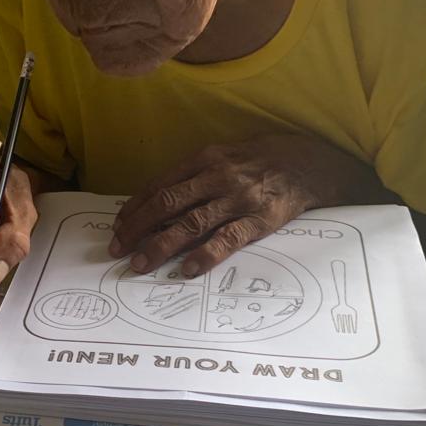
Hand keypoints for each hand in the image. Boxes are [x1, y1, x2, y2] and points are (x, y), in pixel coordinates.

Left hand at [109, 135, 353, 276]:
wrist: (309, 164)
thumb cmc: (259, 161)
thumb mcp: (224, 156)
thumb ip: (193, 176)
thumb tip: (156, 202)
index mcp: (205, 159)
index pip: (160, 186)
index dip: (135, 208)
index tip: (117, 226)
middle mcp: (218, 177)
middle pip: (167, 204)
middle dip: (138, 228)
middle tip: (117, 249)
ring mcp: (238, 199)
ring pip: (191, 224)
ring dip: (161, 246)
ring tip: (140, 264)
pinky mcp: (260, 220)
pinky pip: (228, 240)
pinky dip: (205, 255)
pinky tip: (186, 269)